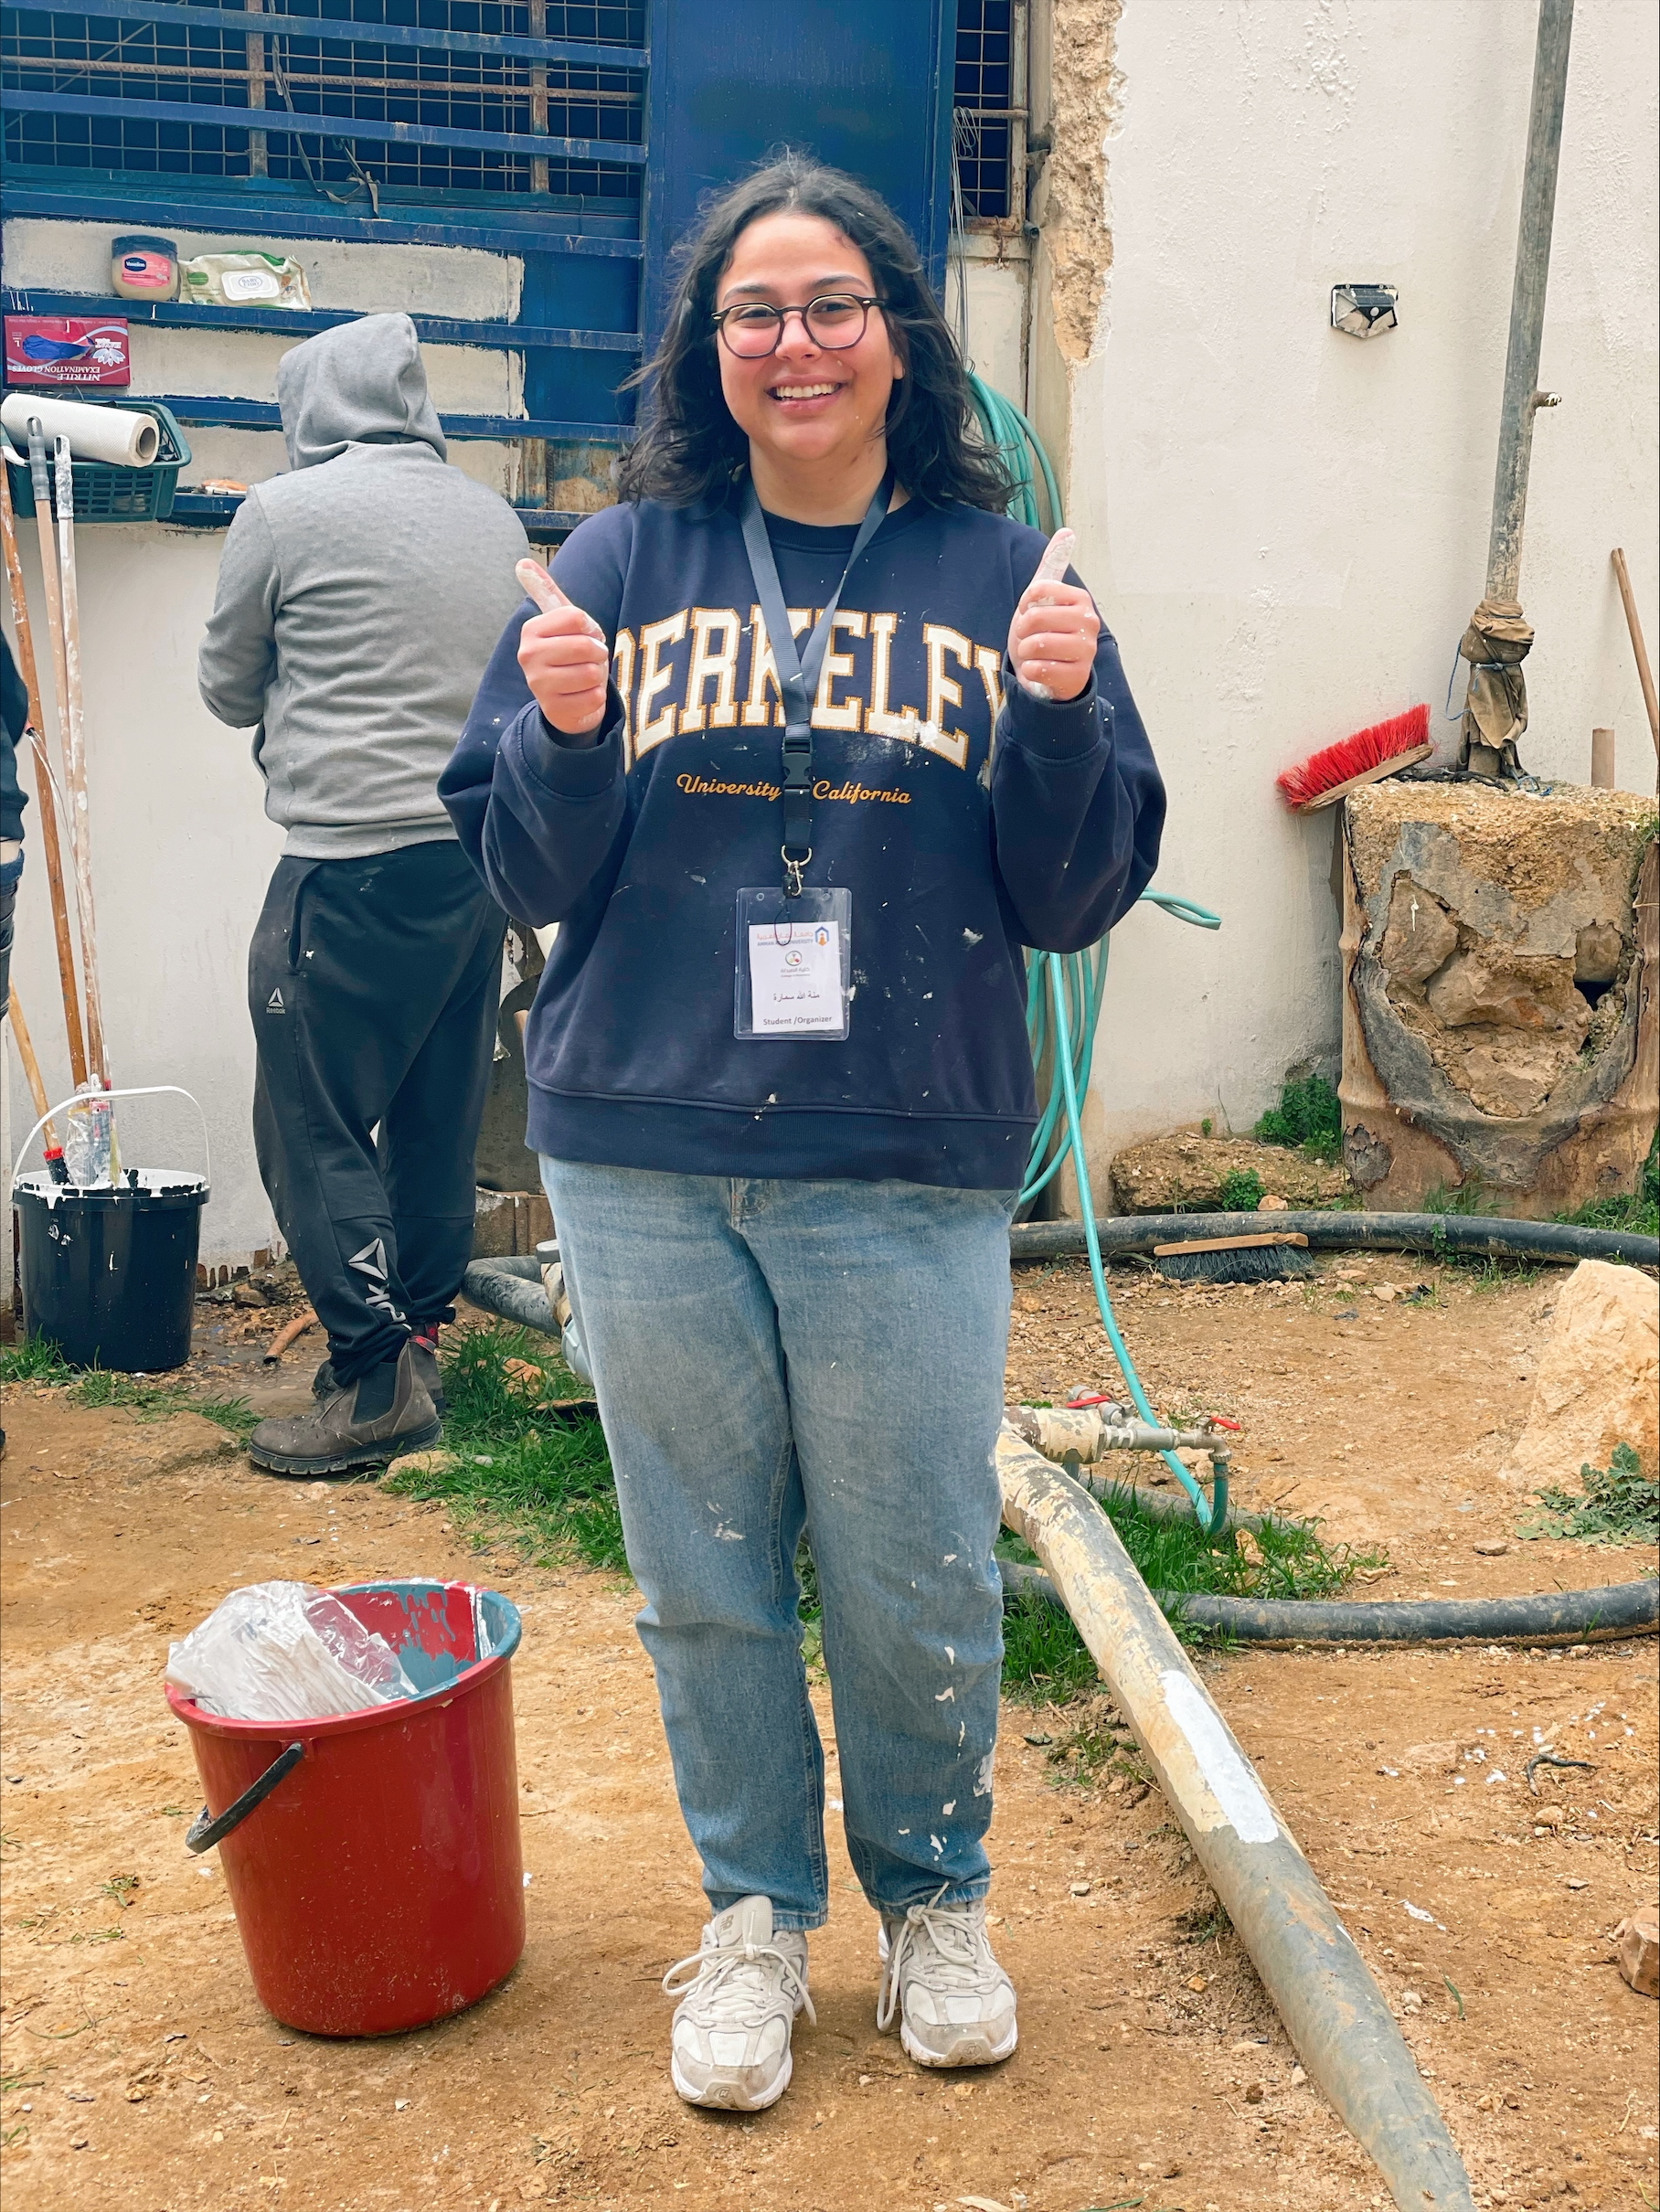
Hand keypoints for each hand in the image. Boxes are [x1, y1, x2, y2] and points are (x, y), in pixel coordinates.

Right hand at [515, 559, 609, 736]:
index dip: (591, 627)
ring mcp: (538, 685)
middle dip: (597, 654)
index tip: (583, 635)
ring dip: (597, 677)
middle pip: (586, 647)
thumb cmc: (567, 655)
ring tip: (584, 678)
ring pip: (592, 673)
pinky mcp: (554, 709)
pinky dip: (595, 697)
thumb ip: (545, 591)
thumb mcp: (559, 623)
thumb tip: (522, 562)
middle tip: (588, 660)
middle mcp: (528, 655)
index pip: (577, 618)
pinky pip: (594, 697)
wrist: (564, 701)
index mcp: (531, 630)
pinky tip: (582, 697)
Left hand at [1008, 574, 1098, 702]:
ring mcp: (1086, 651)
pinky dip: (1030, 671)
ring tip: (1034, 654)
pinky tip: (1041, 670)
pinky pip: (1037, 669)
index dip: (1025, 603)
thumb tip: (1067, 531)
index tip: (1030, 611)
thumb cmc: (1047, 632)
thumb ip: (1053, 564)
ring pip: (1036, 645)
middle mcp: (1090, 622)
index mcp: (1081, 599)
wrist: (1052, 674)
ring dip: (1025, 651)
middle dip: (1022, 630)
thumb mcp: (1045, 598)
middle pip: (1035, 618)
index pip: (1037, 589)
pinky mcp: (1076, 677)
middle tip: (1029, 637)